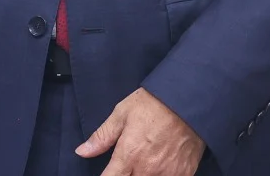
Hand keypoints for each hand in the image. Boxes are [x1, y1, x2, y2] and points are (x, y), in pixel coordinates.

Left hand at [77, 88, 204, 175]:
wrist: (188, 101)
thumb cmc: (153, 104)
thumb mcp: (122, 114)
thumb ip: (102, 137)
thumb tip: (82, 151)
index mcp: (129, 155)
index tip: (107, 172)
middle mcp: (147, 169)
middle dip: (124, 175)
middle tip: (126, 165)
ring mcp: (167, 174)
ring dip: (142, 175)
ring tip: (142, 163)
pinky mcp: (184, 174)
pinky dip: (161, 175)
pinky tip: (159, 166)